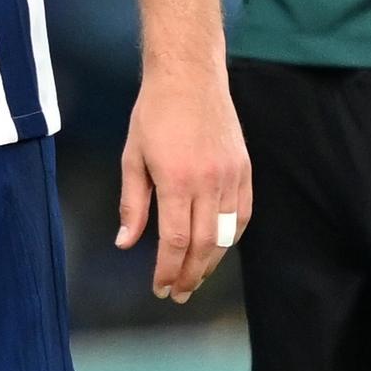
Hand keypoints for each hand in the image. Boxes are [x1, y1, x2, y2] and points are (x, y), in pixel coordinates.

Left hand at [117, 66, 250, 302]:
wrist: (190, 76)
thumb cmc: (154, 113)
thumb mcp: (132, 157)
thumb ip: (132, 204)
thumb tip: (126, 244)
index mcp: (177, 179)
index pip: (175, 240)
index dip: (168, 270)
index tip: (160, 288)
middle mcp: (208, 181)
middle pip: (203, 245)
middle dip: (190, 276)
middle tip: (178, 294)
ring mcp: (231, 176)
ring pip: (226, 235)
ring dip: (211, 263)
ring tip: (195, 278)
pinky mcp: (245, 169)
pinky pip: (243, 214)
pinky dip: (231, 237)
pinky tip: (216, 248)